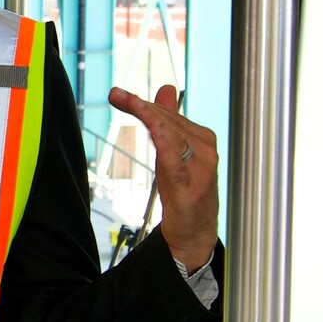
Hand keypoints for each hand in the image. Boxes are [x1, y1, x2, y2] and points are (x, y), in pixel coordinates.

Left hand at [110, 85, 219, 271]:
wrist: (195, 232)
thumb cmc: (184, 191)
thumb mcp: (173, 153)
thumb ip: (169, 121)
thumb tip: (165, 88)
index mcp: (202, 139)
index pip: (170, 114)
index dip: (144, 102)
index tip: (119, 94)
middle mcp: (206, 150)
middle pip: (170, 121)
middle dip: (142, 106)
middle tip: (116, 95)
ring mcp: (202, 168)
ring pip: (173, 134)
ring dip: (149, 117)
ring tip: (129, 103)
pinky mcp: (192, 187)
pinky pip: (177, 160)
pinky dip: (165, 142)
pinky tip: (153, 130)